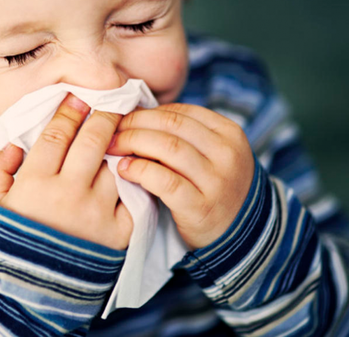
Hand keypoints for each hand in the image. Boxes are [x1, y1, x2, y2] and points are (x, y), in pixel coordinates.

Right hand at [0, 94, 132, 249]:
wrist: (37, 289)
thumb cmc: (14, 240)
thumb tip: (15, 145)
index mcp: (35, 184)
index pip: (57, 134)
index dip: (69, 110)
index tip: (78, 96)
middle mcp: (69, 194)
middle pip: (92, 141)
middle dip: (103, 115)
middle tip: (111, 101)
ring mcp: (98, 212)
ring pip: (115, 163)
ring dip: (120, 143)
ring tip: (125, 129)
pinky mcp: (120, 230)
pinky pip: (132, 193)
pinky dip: (132, 176)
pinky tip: (133, 163)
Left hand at [106, 103, 254, 249]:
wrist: (237, 236)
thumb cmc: (213, 188)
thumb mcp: (212, 154)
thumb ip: (183, 134)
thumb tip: (136, 113)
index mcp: (230, 133)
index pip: (179, 112)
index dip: (145, 113)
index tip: (123, 119)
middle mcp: (227, 154)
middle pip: (170, 125)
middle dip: (134, 125)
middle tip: (111, 132)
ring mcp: (217, 181)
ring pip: (167, 148)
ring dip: (133, 143)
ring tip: (113, 149)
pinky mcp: (201, 207)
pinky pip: (165, 181)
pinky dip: (140, 171)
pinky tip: (124, 170)